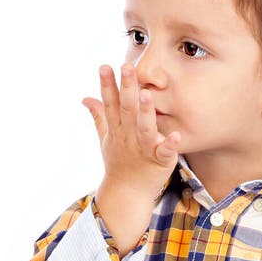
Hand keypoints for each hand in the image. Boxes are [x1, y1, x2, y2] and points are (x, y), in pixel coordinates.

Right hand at [82, 62, 180, 197]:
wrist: (127, 194)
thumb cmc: (119, 163)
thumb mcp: (106, 138)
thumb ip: (99, 116)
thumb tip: (85, 97)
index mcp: (117, 129)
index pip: (110, 104)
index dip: (107, 85)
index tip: (104, 66)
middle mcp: (128, 137)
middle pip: (126, 110)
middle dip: (126, 89)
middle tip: (127, 67)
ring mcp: (144, 149)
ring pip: (144, 128)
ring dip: (146, 112)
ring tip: (147, 94)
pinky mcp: (159, 161)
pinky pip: (164, 152)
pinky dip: (169, 145)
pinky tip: (175, 135)